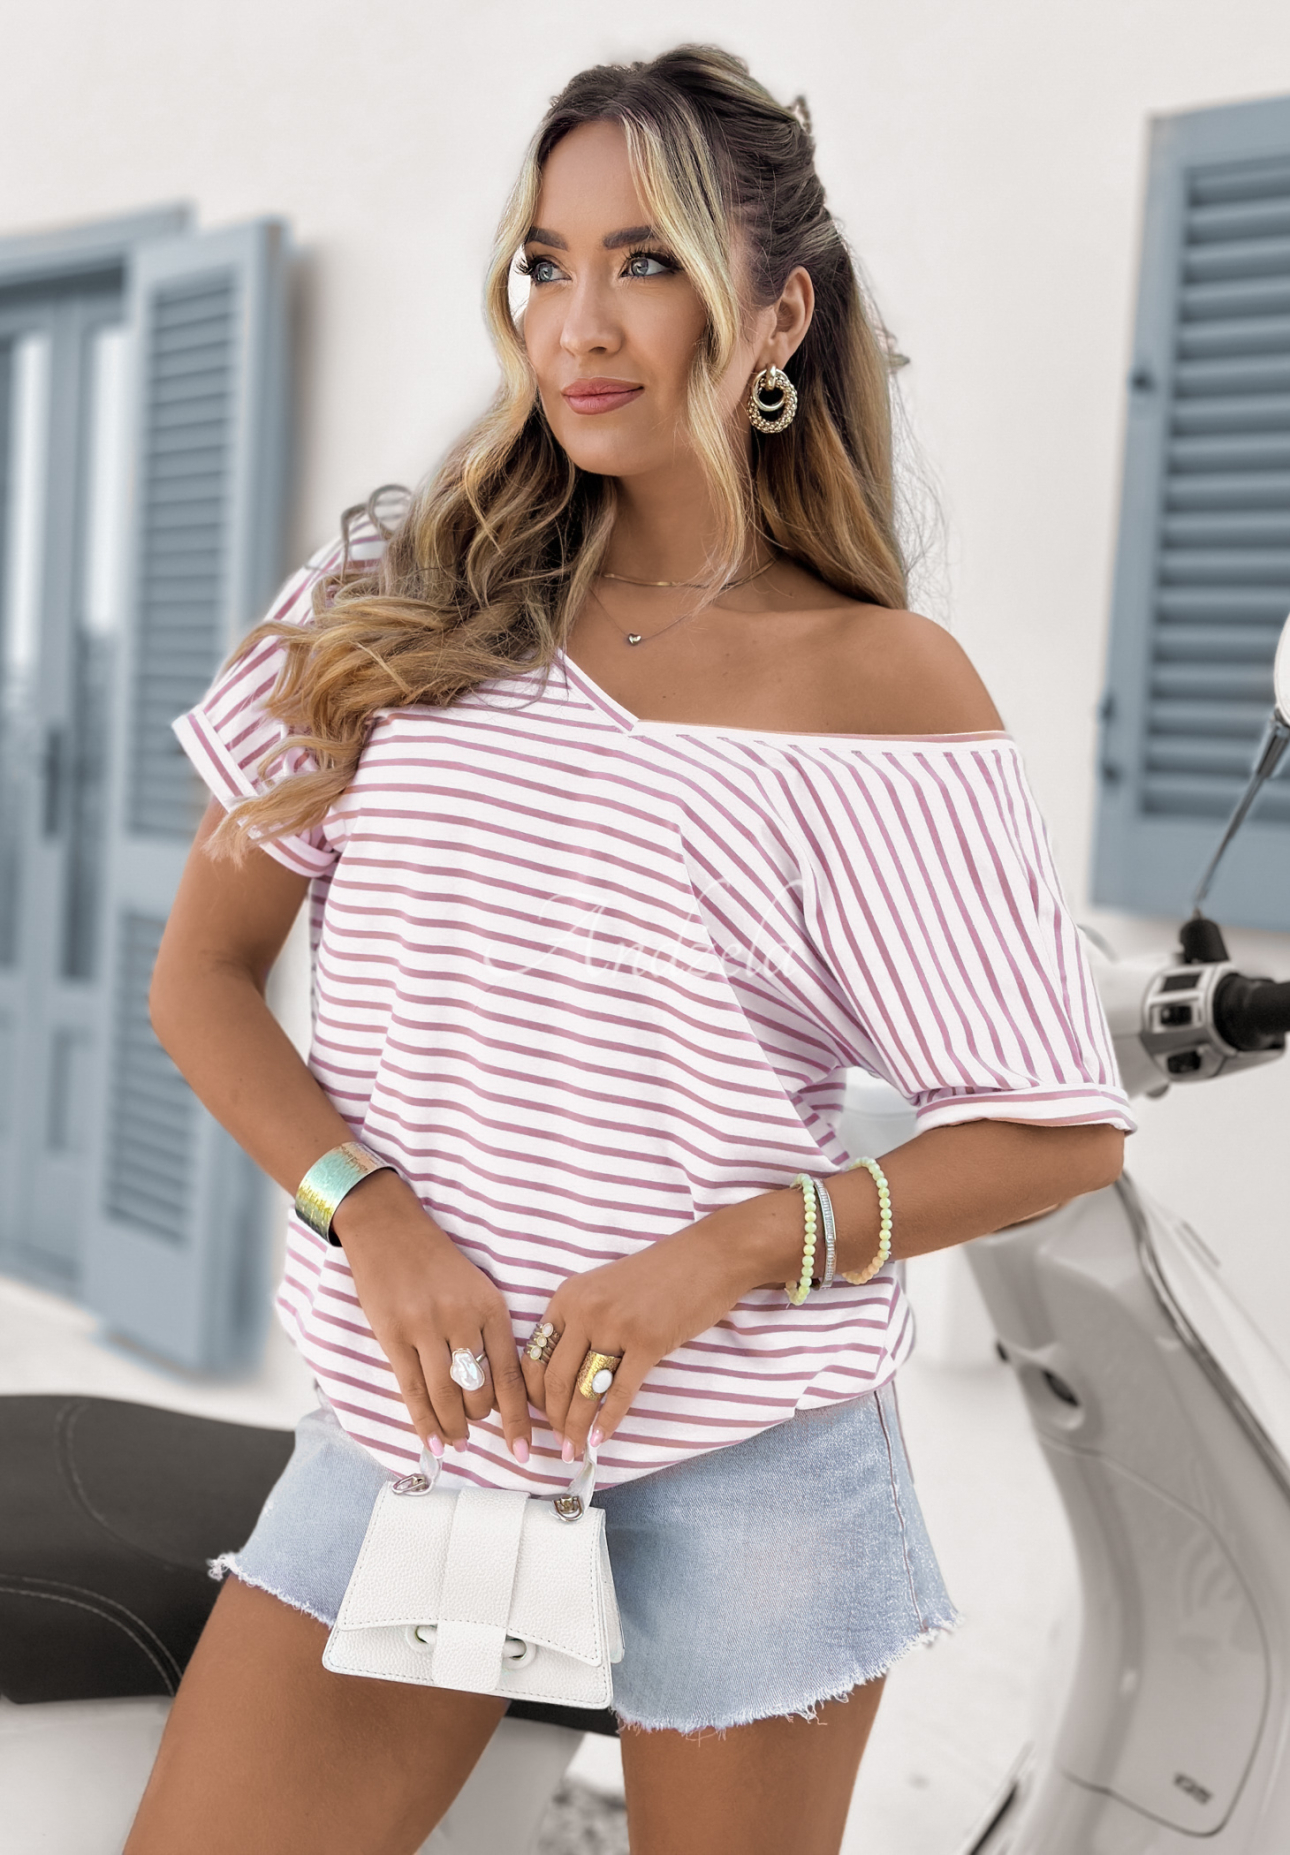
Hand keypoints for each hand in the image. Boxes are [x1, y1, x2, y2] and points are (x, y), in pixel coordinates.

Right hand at [332, 1171, 530, 1462]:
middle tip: (476, 1429)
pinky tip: (434, 1442)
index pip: (510, 1375)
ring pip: (445, 1396)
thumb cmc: (437, 1263)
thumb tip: (498, 1392)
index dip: (517, 1419)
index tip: (523, 1451)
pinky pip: (411, 1390)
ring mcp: (424, 1328)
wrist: (389, 1229)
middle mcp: (461, 1319)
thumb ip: (489, 1334)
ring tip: (458, 1441)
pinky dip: (424, 1421)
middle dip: (480, 1419)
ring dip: (454, 1426)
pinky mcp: (393, 1335)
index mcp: (490, 1307)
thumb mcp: (477, 1289)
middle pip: (478, 1391)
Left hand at [523, 1192, 796, 1461]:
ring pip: (583, 1390)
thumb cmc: (660, 1274)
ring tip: (574, 1450)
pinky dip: (607, 1421)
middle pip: (555, 1379)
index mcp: (568, 1296)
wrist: (708, 1256)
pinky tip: (601, 1439)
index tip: (541, 1418)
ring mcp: (616, 1325)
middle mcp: (585, 1310)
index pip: (535, 1356)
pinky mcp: (648, 1342)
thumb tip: (566, 1377)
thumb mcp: (605, 1289)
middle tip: (559, 1444)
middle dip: (553, 1419)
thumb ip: (582, 1323)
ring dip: (576, 1427)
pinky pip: (620, 1392)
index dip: (534, 1395)